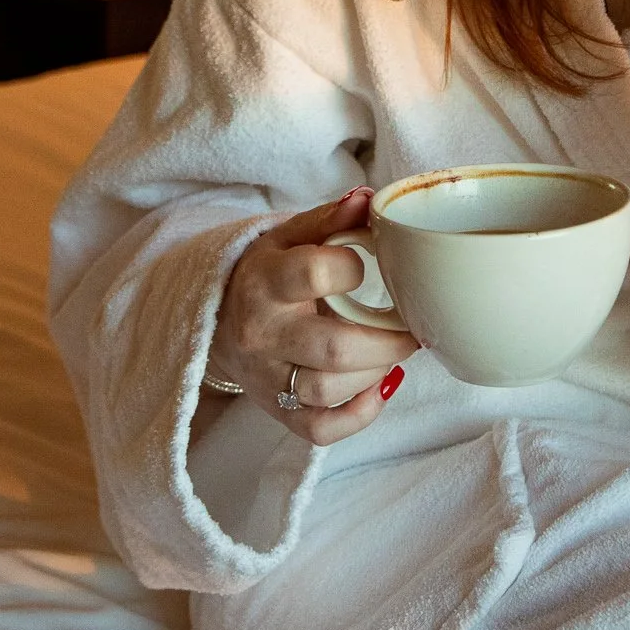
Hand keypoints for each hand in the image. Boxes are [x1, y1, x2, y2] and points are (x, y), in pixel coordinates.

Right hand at [210, 187, 416, 445]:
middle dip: (387, 341)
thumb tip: (371, 200)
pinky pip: (320, 429)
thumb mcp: (289, 237)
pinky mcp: (277, 412)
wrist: (218, 320)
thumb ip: (329, 219)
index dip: (352, 268)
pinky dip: (359, 415)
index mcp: (265, 282)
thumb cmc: (267, 274)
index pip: (314, 274)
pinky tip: (378, 388)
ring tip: (391, 353)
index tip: (369, 267)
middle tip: (411, 328)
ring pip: (327, 390)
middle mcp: (262, 334)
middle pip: (333, 347)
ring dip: (375, 373)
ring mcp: (267, 378)